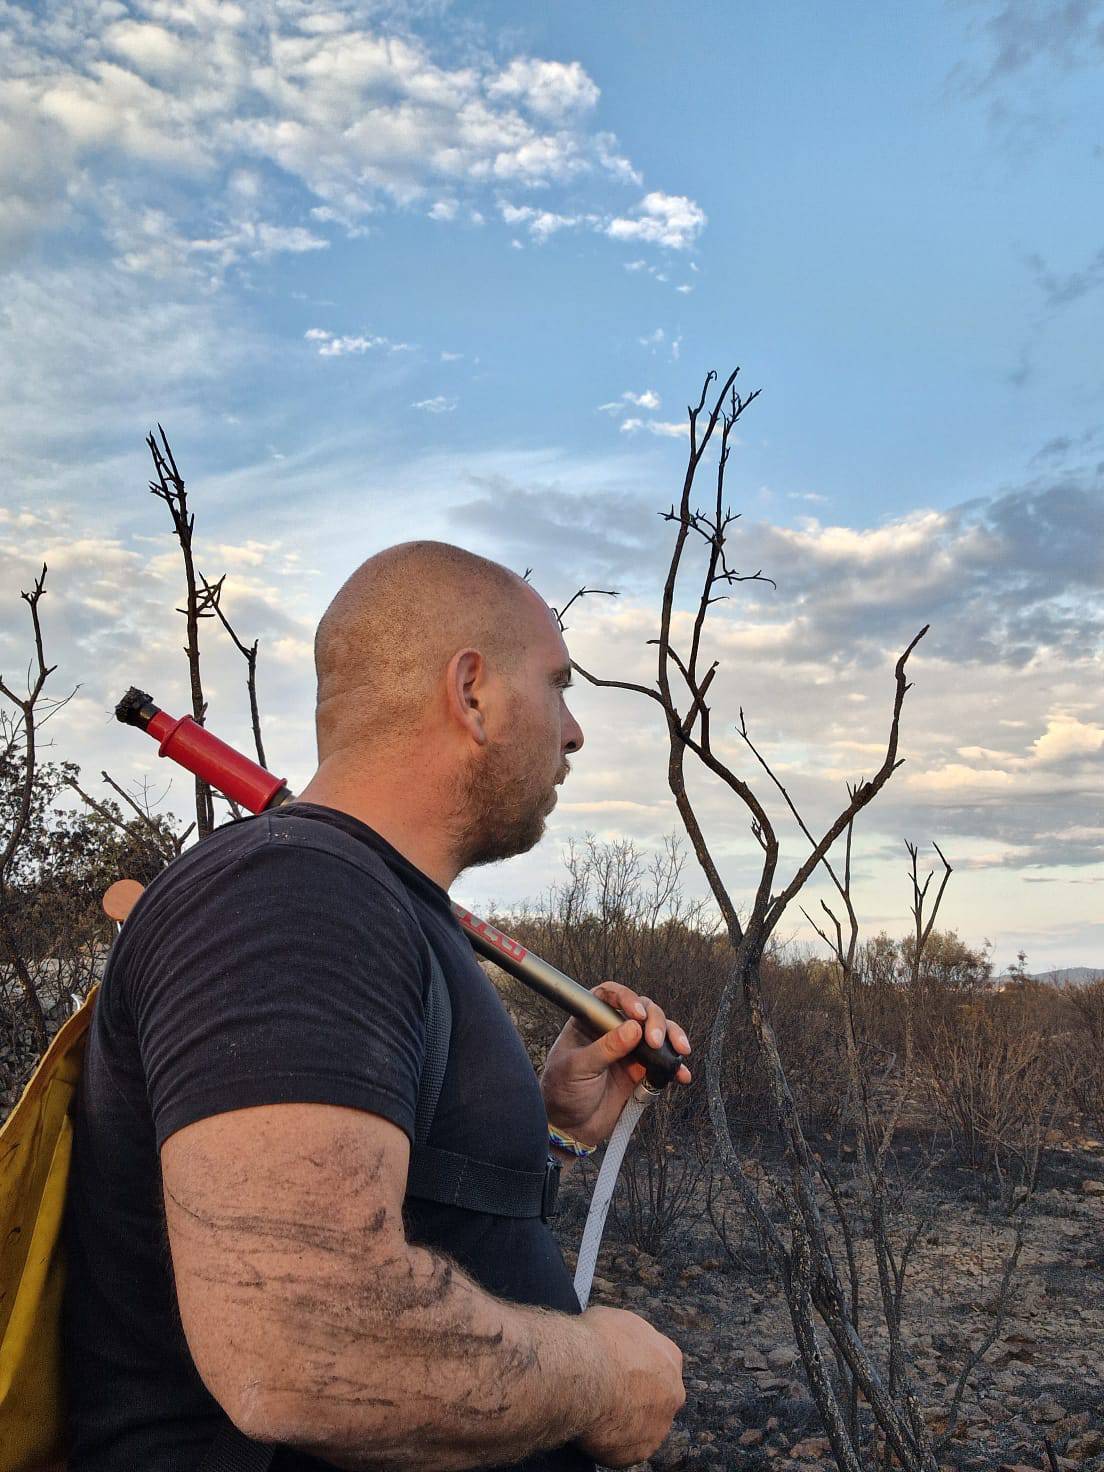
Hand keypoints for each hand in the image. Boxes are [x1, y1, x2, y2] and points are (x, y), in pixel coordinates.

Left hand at [540, 982, 691, 1146]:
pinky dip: (675, 1066)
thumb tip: (633, 1028)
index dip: (626, 998)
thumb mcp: (578, 1068)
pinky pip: (663, 1061)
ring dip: (672, 1037)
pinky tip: (681, 1074)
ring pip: (657, 1032)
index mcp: (588, 1021)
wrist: (571, 1128)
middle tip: (655, 1041)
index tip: (638, 1014)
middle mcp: (611, 1030)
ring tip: (679, 1051)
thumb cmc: (562, 1092)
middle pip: (642, 1010)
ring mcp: (628, 1050)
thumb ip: (605, 1048)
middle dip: (655, 1021)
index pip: (609, 996)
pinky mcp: (641, 1070)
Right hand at [575, 1305, 684, 1466]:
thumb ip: (627, 1338)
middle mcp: (673, 1393)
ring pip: (644, 1426)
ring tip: (598, 1412)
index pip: (660, 1365)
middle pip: (658, 1398)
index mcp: (670, 1358)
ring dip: (626, 1421)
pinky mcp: (640, 1451)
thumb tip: (616, 1340)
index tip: (621, 1370)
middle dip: (638, 1397)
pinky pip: (627, 1449)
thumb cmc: (596, 1343)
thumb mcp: (615, 1319)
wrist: (584, 1376)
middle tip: (609, 1392)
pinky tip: (595, 1428)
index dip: (638, 1368)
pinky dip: (612, 1443)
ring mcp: (659, 1425)